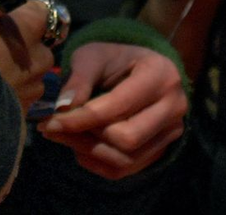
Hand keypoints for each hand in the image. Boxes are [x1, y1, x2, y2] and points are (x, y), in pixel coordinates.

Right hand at [0, 0, 55, 115]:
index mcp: (28, 27)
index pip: (44, 11)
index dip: (30, 12)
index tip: (16, 15)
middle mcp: (38, 57)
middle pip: (40, 48)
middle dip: (24, 49)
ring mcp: (32, 89)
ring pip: (32, 78)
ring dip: (18, 76)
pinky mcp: (23, 116)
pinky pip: (20, 103)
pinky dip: (10, 101)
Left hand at [38, 42, 187, 180]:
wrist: (137, 69)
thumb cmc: (114, 59)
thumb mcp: (94, 55)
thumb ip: (79, 78)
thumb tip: (62, 107)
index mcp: (161, 74)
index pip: (120, 106)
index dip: (83, 117)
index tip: (51, 121)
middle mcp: (174, 106)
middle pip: (128, 138)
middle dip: (86, 136)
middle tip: (56, 128)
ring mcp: (171, 131)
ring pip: (126, 159)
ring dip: (88, 151)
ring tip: (63, 136)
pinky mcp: (160, 150)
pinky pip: (126, 170)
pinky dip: (97, 162)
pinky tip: (80, 146)